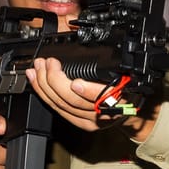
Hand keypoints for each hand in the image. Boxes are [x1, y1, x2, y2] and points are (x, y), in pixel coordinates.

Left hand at [24, 57, 154, 140]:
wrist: (131, 111)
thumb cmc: (128, 88)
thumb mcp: (126, 71)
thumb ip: (110, 64)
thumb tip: (92, 44)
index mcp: (119, 98)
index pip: (102, 97)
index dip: (87, 91)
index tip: (76, 82)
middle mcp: (104, 113)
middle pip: (74, 101)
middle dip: (55, 80)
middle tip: (47, 63)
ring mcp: (90, 121)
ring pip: (62, 105)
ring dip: (44, 85)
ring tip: (37, 68)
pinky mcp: (80, 124)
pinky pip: (58, 110)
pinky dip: (43, 94)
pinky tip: (36, 82)